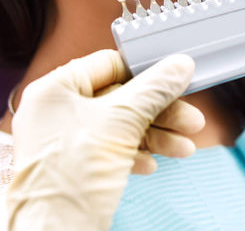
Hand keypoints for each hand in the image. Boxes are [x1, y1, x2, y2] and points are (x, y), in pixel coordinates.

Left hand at [6, 49, 203, 230]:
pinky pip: (110, 151)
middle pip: (118, 98)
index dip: (144, 72)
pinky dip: (135, 154)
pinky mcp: (73, 167)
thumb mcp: (121, 124)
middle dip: (158, 111)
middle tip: (190, 119)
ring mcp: (63, 141)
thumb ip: (153, 90)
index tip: (175, 79)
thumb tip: (178, 66)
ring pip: (118, 127)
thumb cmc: (71, 180)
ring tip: (184, 147)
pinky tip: (153, 164)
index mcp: (54, 90)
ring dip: (155, 134)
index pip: (107, 65)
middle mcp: (55, 112)